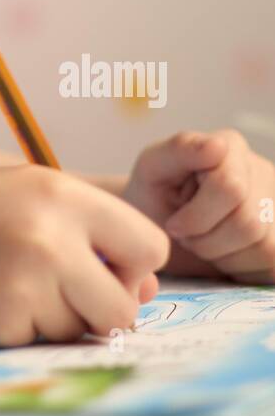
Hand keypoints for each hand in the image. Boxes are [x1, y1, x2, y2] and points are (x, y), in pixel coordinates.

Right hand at [0, 163, 168, 346]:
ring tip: (13, 283)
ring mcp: (27, 285)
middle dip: (105, 307)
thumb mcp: (28, 192)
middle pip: (124, 305)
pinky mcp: (3, 324)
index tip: (107, 264)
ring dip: (59, 318)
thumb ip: (90, 230)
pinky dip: (22, 328)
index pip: (150, 245)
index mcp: (63, 195)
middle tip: (66, 289)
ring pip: (83, 329)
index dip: (135, 263)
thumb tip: (148, 291)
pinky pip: (41, 342)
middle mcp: (51, 239)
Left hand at [121, 130, 274, 283]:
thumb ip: (180, 149)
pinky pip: (271, 267)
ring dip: (222, 256)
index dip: (196, 217)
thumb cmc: (155, 198)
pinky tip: (222, 252)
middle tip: (186, 235)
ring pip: (264, 249)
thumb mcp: (153, 168)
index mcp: (231, 148)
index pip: (230, 187)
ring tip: (203, 240)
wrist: (159, 230)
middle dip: (206, 240)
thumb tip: (218, 145)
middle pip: (247, 223)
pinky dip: (240, 270)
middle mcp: (263, 174)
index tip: (174, 224)